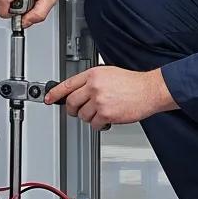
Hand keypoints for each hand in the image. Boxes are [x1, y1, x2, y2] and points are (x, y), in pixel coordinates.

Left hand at [46, 67, 177, 129]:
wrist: (149, 90)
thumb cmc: (132, 83)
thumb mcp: (109, 74)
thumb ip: (91, 81)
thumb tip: (77, 91)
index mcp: (93, 74)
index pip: (67, 85)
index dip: (55, 93)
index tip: (48, 98)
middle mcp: (94, 87)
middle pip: (71, 102)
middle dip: (73, 109)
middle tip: (78, 110)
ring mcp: (100, 101)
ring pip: (82, 115)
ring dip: (89, 117)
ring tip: (100, 112)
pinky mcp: (106, 114)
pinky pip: (94, 124)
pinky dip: (99, 124)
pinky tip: (107, 118)